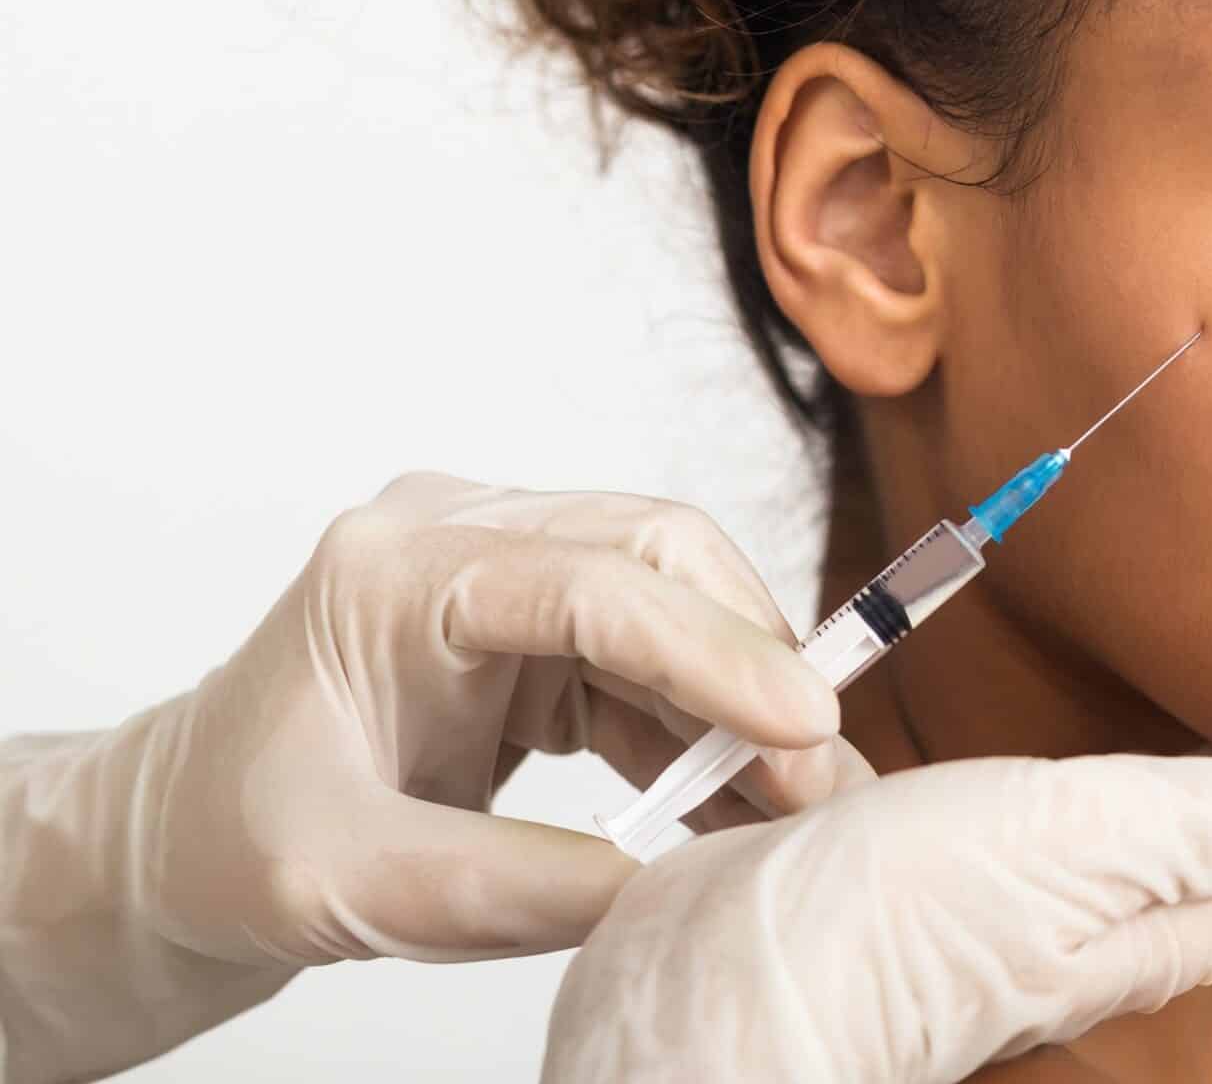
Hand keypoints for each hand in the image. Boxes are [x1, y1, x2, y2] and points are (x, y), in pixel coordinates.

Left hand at [0, 471, 862, 1082]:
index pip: (595, 582)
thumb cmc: (231, 843)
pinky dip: (708, 728)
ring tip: (800, 804)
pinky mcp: (534, 624)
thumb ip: (497, 888)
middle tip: (815, 774)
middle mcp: (459, 540)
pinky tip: (747, 799)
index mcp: (395, 576)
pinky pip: (654, 656)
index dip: (712, 650)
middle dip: (753, 660)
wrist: (177, 842)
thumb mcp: (345, 887)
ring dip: (744, 702)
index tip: (802, 724)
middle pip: (659, 554)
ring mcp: (502, 572)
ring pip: (675, 601)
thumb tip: (649, 887)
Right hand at [542, 751, 1211, 1083]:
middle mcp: (1101, 913)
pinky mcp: (927, 874)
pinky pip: (1039, 823)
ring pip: (1145, 837)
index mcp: (1159, 907)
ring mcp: (1017, 901)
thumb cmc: (886, 932)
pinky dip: (1085, 782)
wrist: (708, 1003)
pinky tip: (1074, 757)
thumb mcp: (1077, 845)